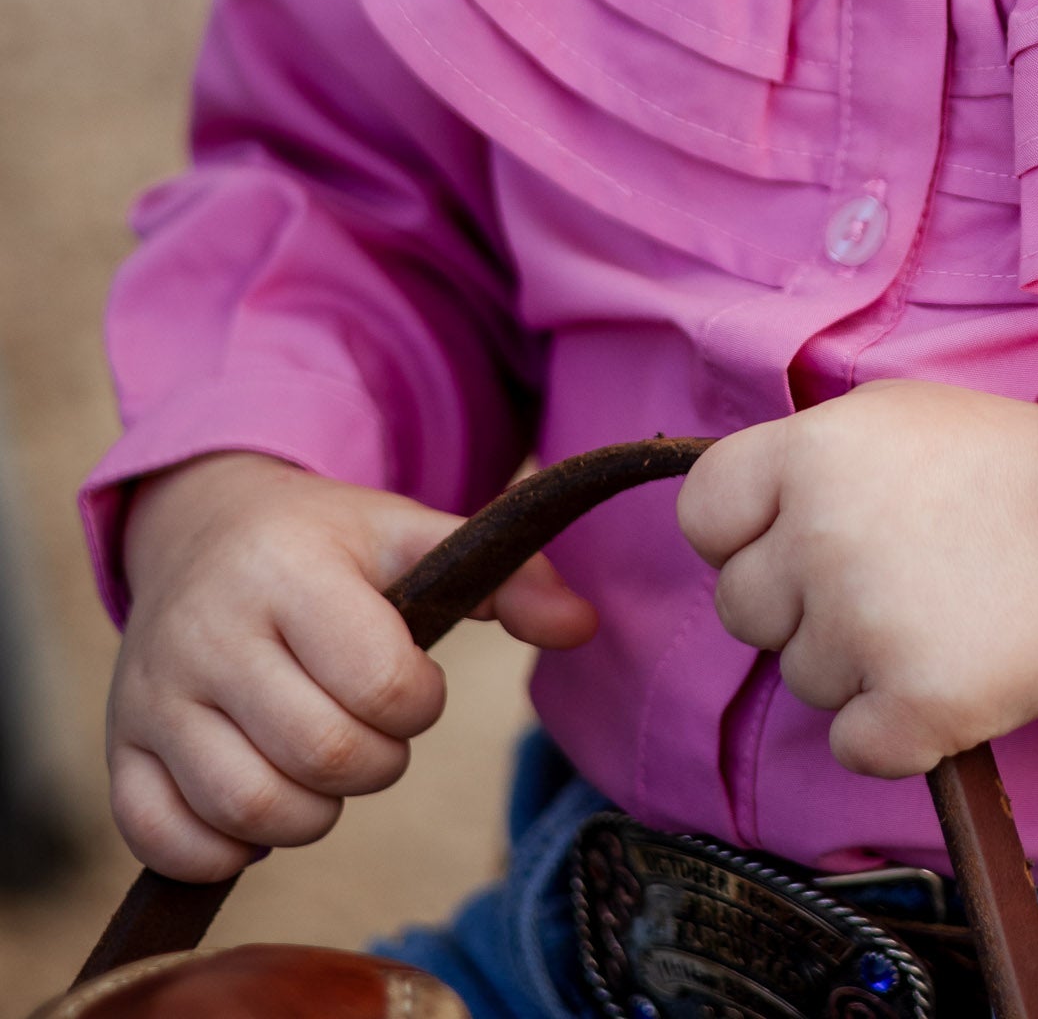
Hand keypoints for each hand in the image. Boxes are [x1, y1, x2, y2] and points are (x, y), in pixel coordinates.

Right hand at [109, 451, 595, 879]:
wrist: (202, 528)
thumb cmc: (325, 543)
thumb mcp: (412, 533)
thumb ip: (507, 576)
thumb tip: (582, 628)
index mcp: (288, 570)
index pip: (379, 684)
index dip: (418, 703)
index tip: (411, 683)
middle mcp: (209, 632)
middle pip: (323, 758)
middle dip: (375, 761)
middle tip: (372, 728)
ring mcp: (154, 696)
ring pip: (252, 810)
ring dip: (312, 810)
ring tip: (322, 759)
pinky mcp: (119, 748)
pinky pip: (170, 840)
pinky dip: (225, 845)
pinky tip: (258, 792)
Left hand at [679, 383, 1037, 778]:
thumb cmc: (994, 467)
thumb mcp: (887, 419)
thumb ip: (804, 462)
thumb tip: (740, 522)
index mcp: (810, 451)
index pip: (704, 514)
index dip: (745, 537)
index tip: (797, 539)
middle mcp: (822, 533)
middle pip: (746, 609)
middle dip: (802, 606)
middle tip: (889, 577)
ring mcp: (865, 622)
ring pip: (803, 679)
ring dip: (857, 663)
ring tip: (935, 611)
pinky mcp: (915, 704)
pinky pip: (854, 748)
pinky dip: (895, 731)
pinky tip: (943, 675)